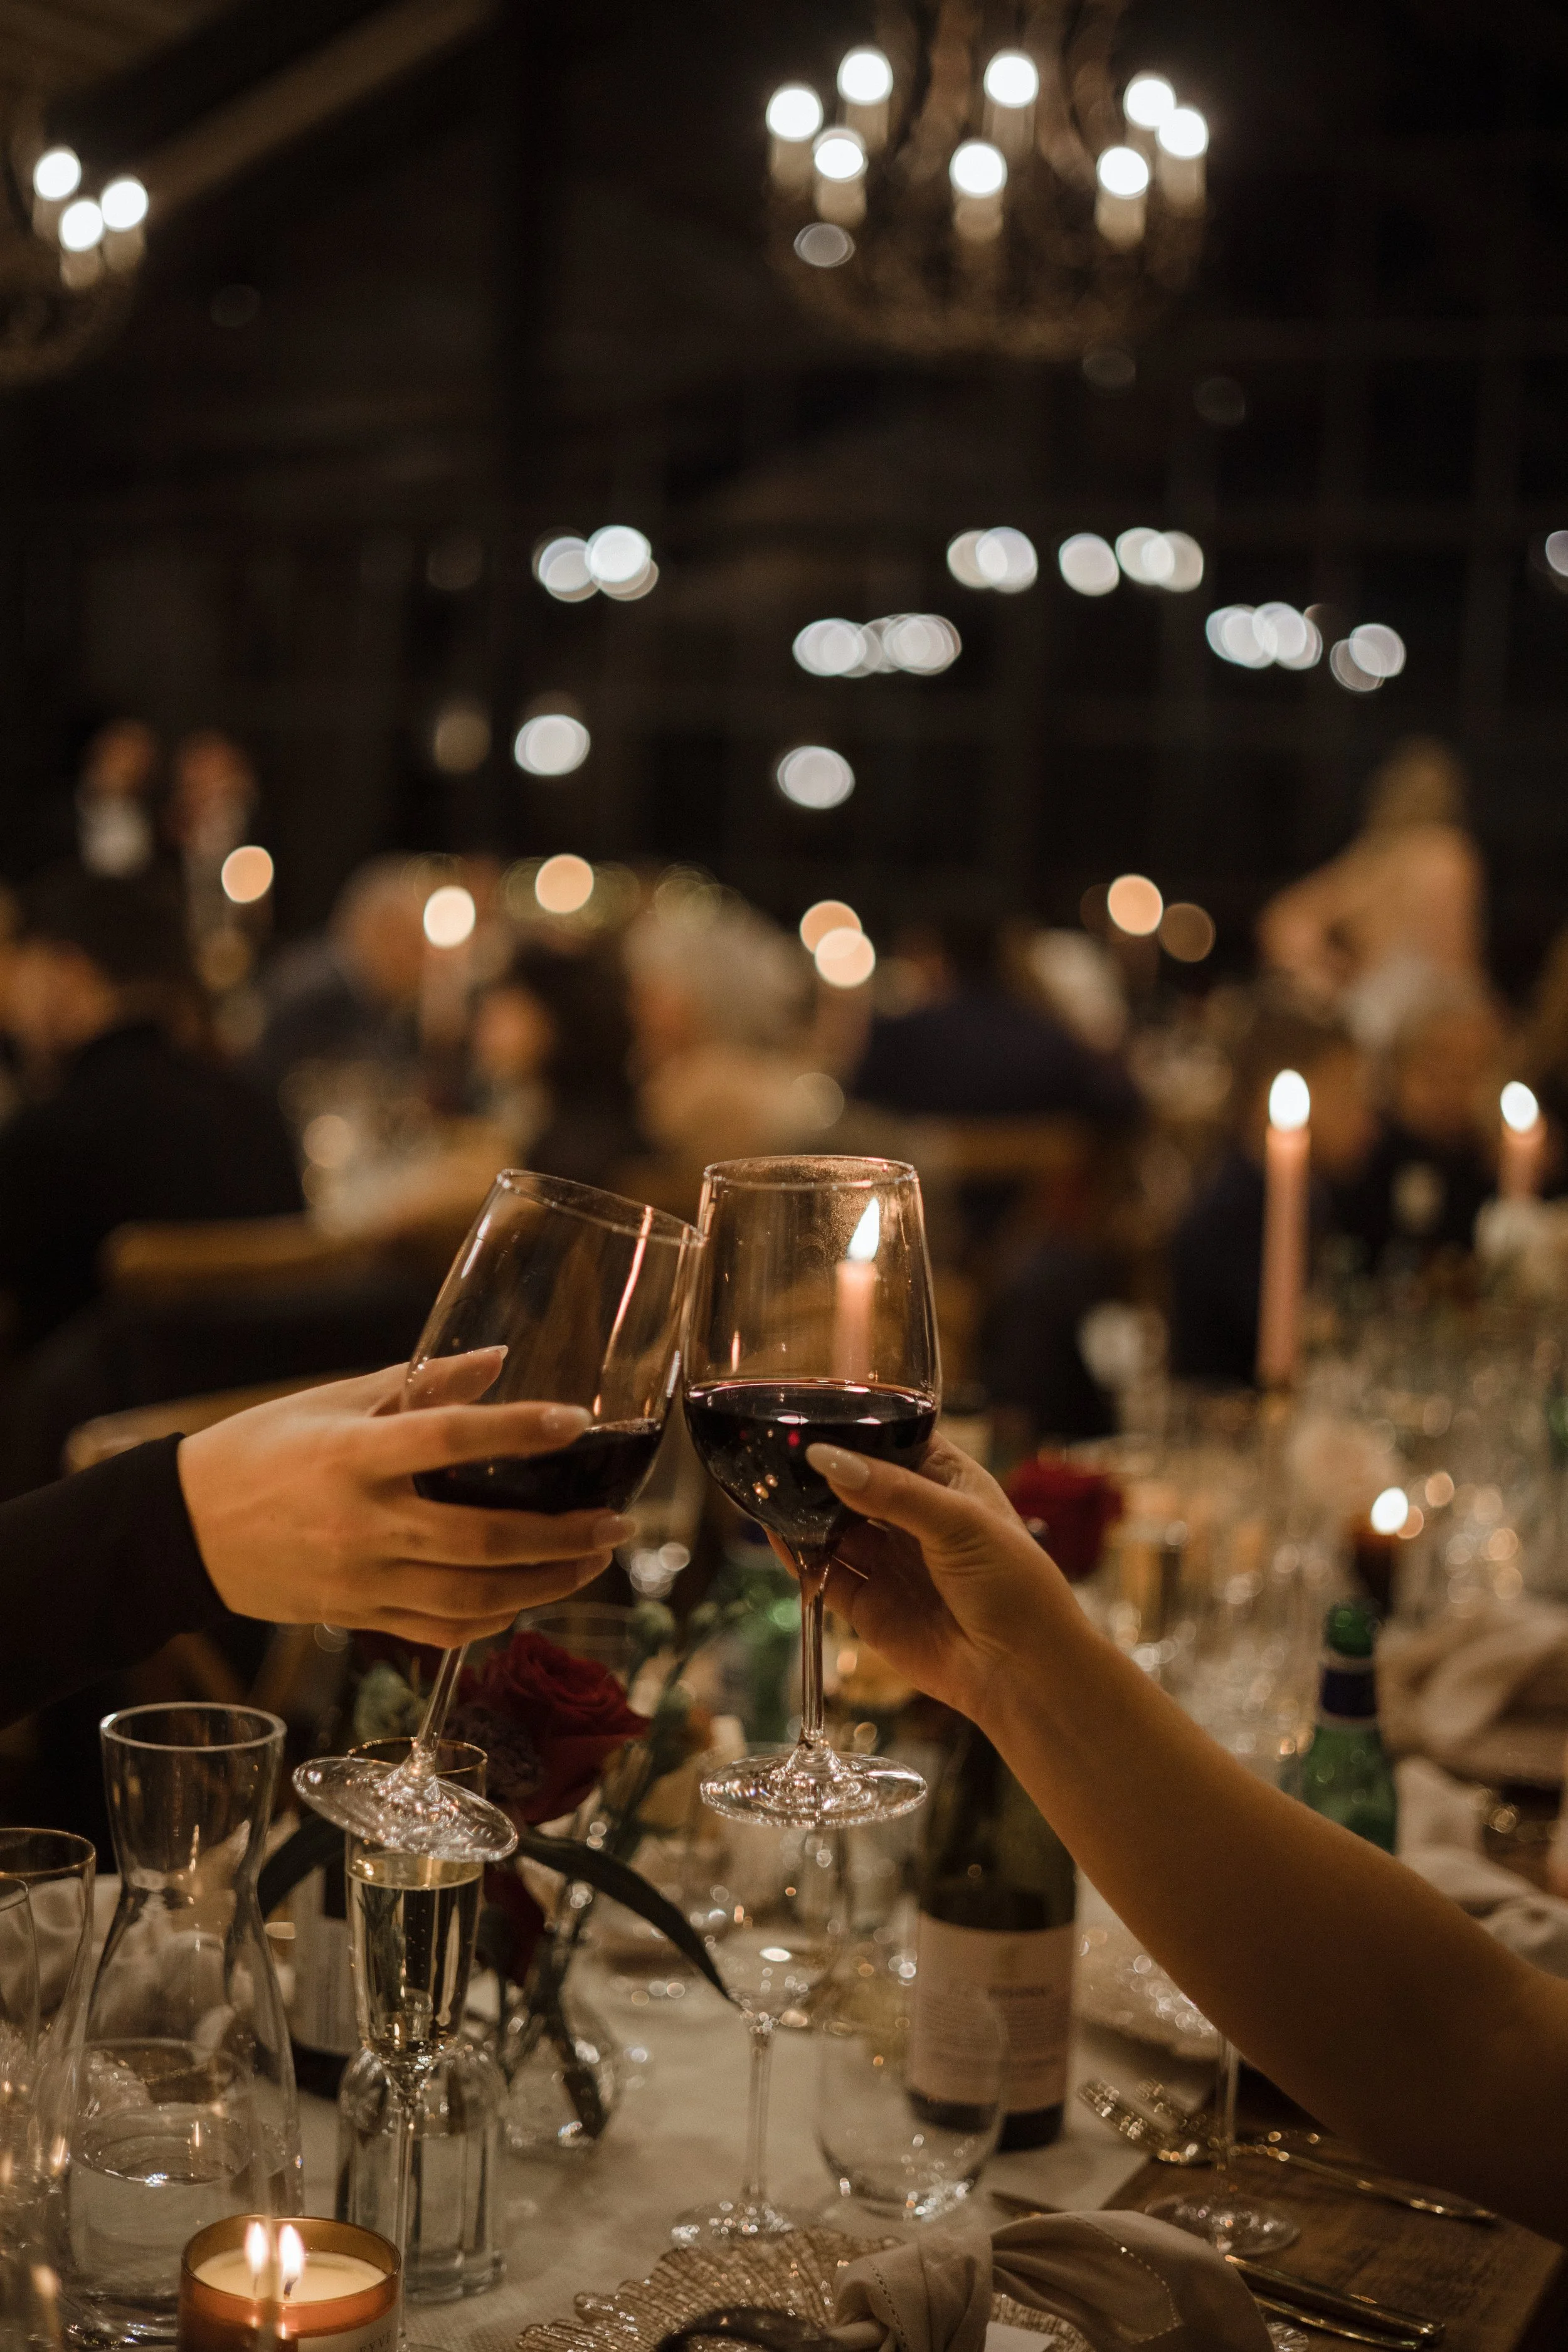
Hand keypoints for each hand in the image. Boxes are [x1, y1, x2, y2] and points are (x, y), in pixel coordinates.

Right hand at [178, 1360, 629, 1646]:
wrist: (186, 1530)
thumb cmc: (263, 1449)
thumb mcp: (335, 1399)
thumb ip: (422, 1381)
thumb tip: (500, 1359)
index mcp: (353, 1454)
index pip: (449, 1440)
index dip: (518, 1430)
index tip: (575, 1422)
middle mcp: (361, 1522)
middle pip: (480, 1541)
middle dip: (560, 1537)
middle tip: (616, 1523)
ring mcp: (360, 1578)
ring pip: (471, 1598)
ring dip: (545, 1584)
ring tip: (593, 1561)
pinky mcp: (357, 1616)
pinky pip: (441, 1631)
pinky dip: (495, 1619)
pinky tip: (530, 1595)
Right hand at [794, 1435, 1071, 1724]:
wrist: (1022, 1673)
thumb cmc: (1015, 1587)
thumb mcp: (960, 1522)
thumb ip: (892, 1491)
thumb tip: (827, 1458)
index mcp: (946, 1482)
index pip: (893, 1440)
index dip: (857, 1428)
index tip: (813, 1415)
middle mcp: (913, 1517)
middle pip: (853, 1483)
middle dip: (819, 1472)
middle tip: (779, 1453)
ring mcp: (889, 1561)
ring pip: (832, 1527)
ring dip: (803, 1511)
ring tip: (768, 1488)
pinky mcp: (868, 1605)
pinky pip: (824, 1573)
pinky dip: (798, 1556)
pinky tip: (778, 1534)